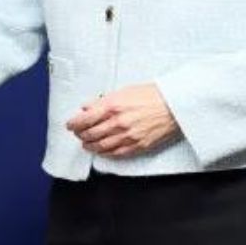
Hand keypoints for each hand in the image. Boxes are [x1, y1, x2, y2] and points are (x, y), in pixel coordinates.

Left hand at [65, 83, 179, 157]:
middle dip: (80, 135)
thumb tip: (87, 108)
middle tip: (78, 134)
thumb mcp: (124, 91)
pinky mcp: (138, 146)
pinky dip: (105, 153)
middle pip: (90, 133)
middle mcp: (118, 122)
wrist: (175, 105)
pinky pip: (116, 153)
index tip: (70, 125)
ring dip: (90, 145)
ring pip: (101, 146)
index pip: (85, 119)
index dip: (74, 124)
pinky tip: (101, 151)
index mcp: (113, 106)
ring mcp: (128, 136)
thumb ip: (103, 101)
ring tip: (86, 144)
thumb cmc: (152, 95)